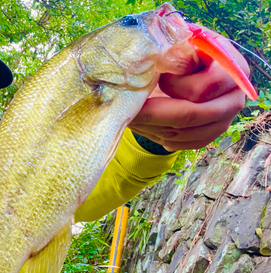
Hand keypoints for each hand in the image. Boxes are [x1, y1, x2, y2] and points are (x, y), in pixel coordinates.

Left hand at [129, 26, 248, 151]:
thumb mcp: (175, 41)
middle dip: (154, 114)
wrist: (184, 69)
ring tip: (128, 115)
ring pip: (181, 133)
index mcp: (232, 69)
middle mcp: (233, 99)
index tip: (157, 78)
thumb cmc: (178, 51)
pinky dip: (155, 136)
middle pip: (192, 115)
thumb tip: (149, 62)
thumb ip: (168, 47)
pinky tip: (139, 124)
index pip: (205, 87)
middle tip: (127, 110)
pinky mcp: (205, 137)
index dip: (175, 85)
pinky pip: (178, 144)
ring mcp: (221, 122)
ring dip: (150, 127)